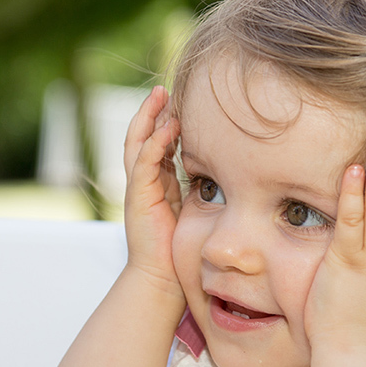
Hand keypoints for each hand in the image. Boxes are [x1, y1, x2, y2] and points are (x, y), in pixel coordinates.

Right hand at [122, 86, 182, 294]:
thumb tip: (228, 174)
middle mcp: (145, 181)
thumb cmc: (178, 251)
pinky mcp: (137, 197)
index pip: (158, 143)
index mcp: (157, 183)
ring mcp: (138, 188)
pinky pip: (143, 162)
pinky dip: (154, 142)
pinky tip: (166, 125)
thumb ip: (202, 190)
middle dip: (153, 110)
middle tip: (165, 88)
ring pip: (138, 142)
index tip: (181, 101)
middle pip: (143, 135)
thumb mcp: (194, 210)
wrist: (160, 278)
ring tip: (160, 95)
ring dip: (149, 117)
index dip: (166, 121)